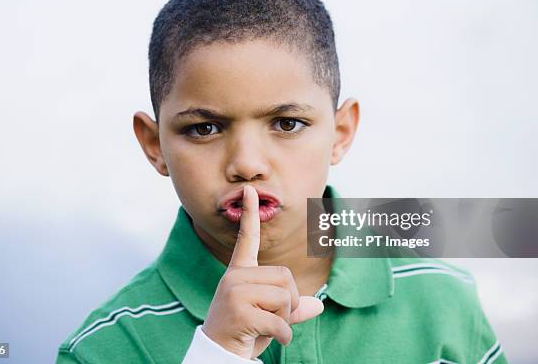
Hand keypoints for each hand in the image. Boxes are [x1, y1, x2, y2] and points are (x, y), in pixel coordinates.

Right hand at [201, 185, 323, 358]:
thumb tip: (320, 305)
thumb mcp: (270, 317)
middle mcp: (234, 278)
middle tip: (271, 318)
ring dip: (285, 319)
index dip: (250, 214)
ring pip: (285, 297)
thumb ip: (292, 308)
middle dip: (289, 303)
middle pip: (285, 277)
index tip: (250, 191)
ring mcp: (234, 293)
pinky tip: (269, 340)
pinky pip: (281, 322)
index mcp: (239, 273)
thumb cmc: (245, 333)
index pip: (247, 239)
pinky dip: (284, 336)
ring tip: (265, 328)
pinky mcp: (239, 313)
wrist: (217, 358)